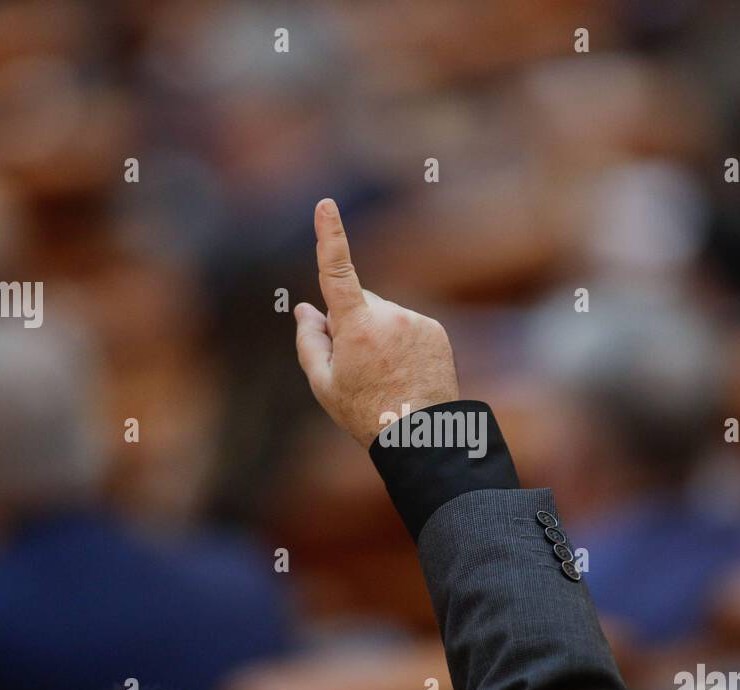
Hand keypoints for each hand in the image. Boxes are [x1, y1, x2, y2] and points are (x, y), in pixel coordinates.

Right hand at [293, 198, 458, 446]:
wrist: (422, 436)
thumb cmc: (365, 413)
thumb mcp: (323, 383)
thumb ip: (309, 340)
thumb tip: (305, 308)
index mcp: (357, 326)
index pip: (337, 272)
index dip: (329, 235)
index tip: (325, 205)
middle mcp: (389, 315)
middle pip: (358, 303)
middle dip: (351, 322)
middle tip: (356, 366)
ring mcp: (415, 321)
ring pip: (383, 315)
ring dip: (378, 335)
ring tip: (383, 375)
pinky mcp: (434, 329)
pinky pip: (407, 325)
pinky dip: (401, 342)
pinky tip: (403, 372)